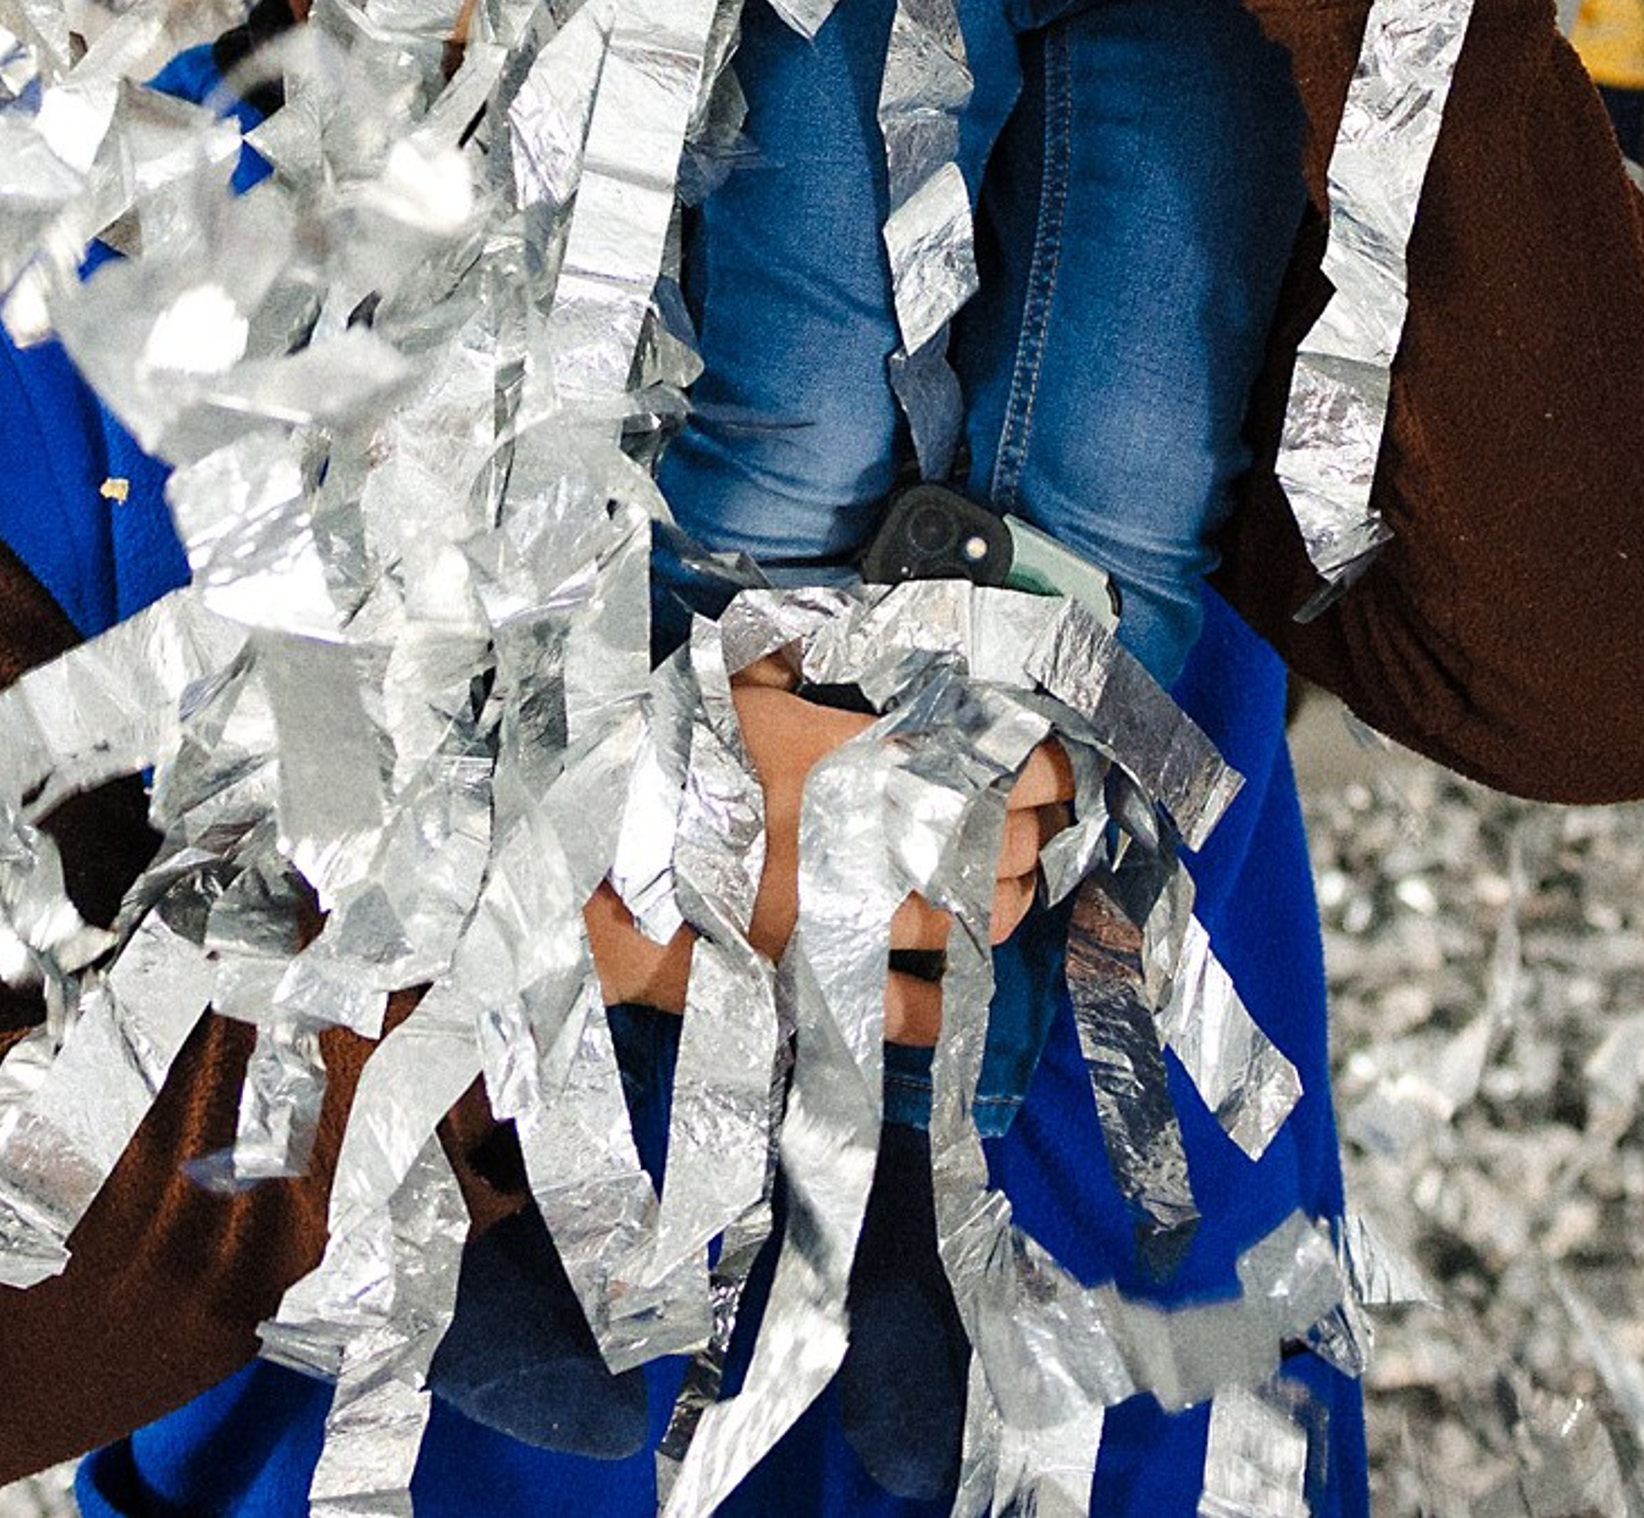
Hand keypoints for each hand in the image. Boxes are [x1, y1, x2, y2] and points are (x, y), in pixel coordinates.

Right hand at [584, 671, 1075, 1047]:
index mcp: (845, 757)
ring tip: (1016, 894)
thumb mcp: (731, 680)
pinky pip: (902, 1009)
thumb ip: (797, 658)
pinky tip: (963, 989)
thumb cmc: (661, 757)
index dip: (1038, 765)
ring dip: (1005, 908)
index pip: (980, 758)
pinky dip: (944, 1002)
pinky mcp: (809, 985)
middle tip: (1044, 830)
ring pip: (963, 922)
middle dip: (1032, 837)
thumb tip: (841, 633)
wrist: (586, 859)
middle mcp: (858, 838)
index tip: (1058, 765)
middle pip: (987, 844)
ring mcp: (838, 920)